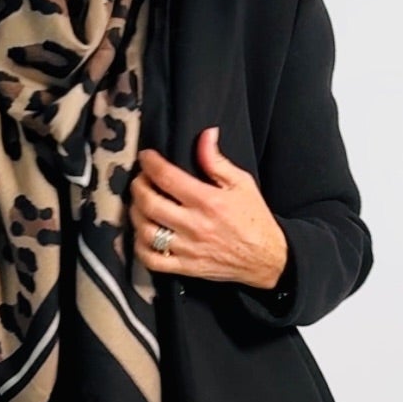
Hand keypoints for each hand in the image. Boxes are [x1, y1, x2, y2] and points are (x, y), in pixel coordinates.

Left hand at [127, 127, 288, 288]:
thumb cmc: (254, 219)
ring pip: (145, 231)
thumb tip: (206, 135)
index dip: (150, 163)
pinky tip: (143, 234)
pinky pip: (151, 260)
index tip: (146, 157)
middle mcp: (194, 225)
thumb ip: (217, 161)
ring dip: (136, 214)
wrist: (266, 258)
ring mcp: (187, 248)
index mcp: (208, 201)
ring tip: (140, 204)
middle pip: (150, 203)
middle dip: (138, 186)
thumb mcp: (242, 183)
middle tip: (141, 179)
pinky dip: (139, 247)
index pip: (167, 177)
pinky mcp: (185, 267)